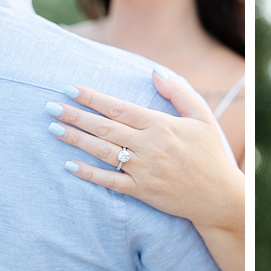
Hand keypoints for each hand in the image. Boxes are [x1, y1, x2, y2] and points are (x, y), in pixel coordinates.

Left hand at [51, 72, 244, 234]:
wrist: (219, 198)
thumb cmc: (211, 155)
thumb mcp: (203, 117)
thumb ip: (180, 92)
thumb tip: (155, 72)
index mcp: (161, 125)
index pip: (119, 108)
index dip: (93, 98)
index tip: (71, 88)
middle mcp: (149, 147)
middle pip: (105, 128)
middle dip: (75, 116)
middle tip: (50, 107)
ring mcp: (143, 171)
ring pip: (103, 152)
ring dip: (76, 140)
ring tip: (53, 129)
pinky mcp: (141, 191)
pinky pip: (110, 182)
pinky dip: (89, 174)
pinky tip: (70, 165)